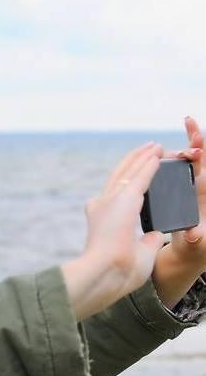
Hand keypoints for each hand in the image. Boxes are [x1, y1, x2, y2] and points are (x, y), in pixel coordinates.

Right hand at [62, 142, 165, 319]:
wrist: (105, 273)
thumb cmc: (118, 272)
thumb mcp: (136, 253)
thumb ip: (145, 241)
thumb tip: (155, 234)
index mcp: (102, 220)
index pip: (115, 196)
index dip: (126, 183)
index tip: (136, 177)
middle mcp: (103, 205)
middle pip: (120, 177)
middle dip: (134, 163)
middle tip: (146, 152)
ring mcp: (111, 200)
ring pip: (130, 171)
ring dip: (143, 157)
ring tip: (155, 147)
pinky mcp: (125, 198)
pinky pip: (142, 175)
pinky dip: (150, 163)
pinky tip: (159, 154)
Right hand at [163, 116, 205, 270]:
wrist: (192, 248)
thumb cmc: (194, 245)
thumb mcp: (194, 243)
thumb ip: (194, 238)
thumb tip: (192, 234)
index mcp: (204, 195)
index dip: (203, 153)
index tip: (196, 145)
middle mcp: (201, 186)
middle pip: (202, 157)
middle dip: (196, 140)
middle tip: (188, 126)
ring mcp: (192, 184)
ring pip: (191, 158)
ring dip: (185, 146)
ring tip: (179, 134)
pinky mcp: (183, 187)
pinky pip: (181, 165)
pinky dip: (176, 152)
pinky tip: (172, 139)